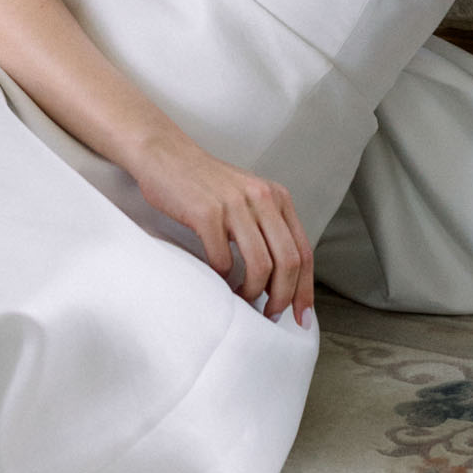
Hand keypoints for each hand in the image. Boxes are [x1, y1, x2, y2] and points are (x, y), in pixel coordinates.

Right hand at [131, 130, 314, 323]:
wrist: (167, 156)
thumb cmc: (206, 185)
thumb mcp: (248, 198)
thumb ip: (267, 227)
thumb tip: (282, 279)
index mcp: (277, 197)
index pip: (304, 250)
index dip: (305, 288)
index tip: (302, 316)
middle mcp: (262, 198)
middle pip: (288, 262)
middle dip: (282, 297)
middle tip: (270, 314)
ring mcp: (235, 205)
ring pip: (261, 265)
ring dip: (253, 292)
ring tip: (242, 298)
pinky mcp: (207, 213)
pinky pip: (224, 260)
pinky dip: (223, 279)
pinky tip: (218, 279)